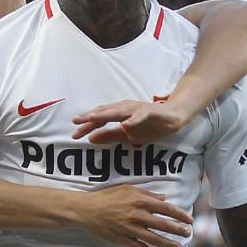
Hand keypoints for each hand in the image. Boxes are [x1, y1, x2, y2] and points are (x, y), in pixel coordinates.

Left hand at [72, 99, 190, 144]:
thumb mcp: (127, 135)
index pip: (99, 119)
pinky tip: (125, 124)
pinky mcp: (149, 112)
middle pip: (104, 113)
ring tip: (92, 118)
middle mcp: (124, 108)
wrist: (172, 118)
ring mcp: (136, 109)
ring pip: (118, 111)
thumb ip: (110, 135)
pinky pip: (140, 116)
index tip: (74, 135)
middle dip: (90, 118)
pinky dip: (132, 120)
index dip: (86, 126)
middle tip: (76, 123)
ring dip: (105, 114)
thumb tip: (91, 138)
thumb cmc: (149, 124)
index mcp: (118, 113)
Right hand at [76, 185, 193, 246]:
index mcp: (139, 201)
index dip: (180, 215)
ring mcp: (130, 228)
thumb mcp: (127, 189)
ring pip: (154, 238)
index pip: (166, 209)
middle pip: (163, 224)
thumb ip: (147, 194)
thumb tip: (163, 198)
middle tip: (188, 233)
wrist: (86, 210)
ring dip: (169, 243)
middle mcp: (137, 215)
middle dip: (178, 230)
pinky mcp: (122, 239)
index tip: (189, 219)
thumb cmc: (106, 197)